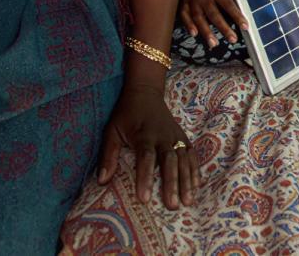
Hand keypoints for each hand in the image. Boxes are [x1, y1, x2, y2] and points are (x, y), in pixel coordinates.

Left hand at [98, 83, 197, 208]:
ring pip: (184, 159)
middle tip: (172, 205)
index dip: (145, 177)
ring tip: (188, 201)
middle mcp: (163, 136)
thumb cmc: (126, 114)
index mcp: (144, 135)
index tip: (144, 198)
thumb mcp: (112, 131)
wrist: (145, 92)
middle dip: (172, 183)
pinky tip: (197, 186)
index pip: (146, 158)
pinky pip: (192, 154)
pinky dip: (195, 170)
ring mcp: (175, 136)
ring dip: (187, 180)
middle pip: (170, 161)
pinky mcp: (183, 136)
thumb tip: (102, 182)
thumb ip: (108, 155)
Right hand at [178, 0, 246, 48]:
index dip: (237, 16)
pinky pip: (185, 14)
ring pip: (199, 18)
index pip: (229, 4)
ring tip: (214, 44)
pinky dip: (188, 24)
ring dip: (206, 32)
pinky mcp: (184, 0)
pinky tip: (193, 33)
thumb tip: (242, 2)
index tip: (246, 27)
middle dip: (224, 28)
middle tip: (233, 39)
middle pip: (214, 15)